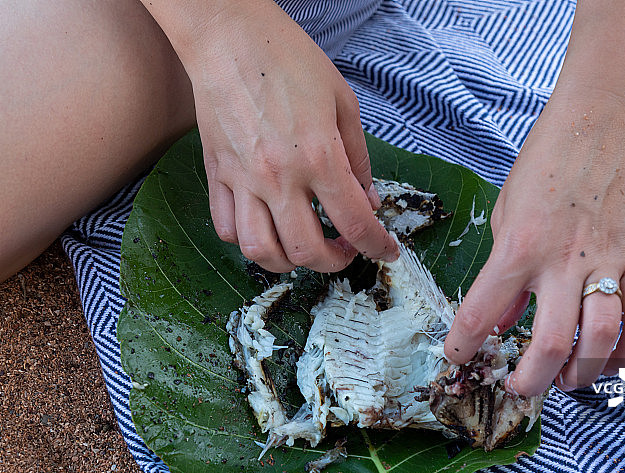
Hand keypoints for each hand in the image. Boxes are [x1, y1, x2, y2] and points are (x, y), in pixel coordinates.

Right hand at [176, 1, 397, 271]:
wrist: (227, 36)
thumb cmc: (288, 59)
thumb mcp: (343, 102)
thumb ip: (359, 158)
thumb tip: (369, 200)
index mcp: (318, 156)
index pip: (355, 222)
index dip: (377, 246)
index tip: (387, 252)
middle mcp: (279, 177)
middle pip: (308, 251)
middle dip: (336, 262)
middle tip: (345, 249)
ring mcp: (243, 180)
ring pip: (261, 251)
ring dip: (289, 263)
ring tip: (304, 248)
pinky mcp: (217, 175)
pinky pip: (226, 228)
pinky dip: (248, 241)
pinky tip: (266, 227)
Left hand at [444, 89, 624, 395]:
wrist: (603, 122)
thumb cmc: (546, 160)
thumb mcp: (505, 211)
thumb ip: (504, 270)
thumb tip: (506, 319)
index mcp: (519, 246)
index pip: (482, 313)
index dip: (463, 346)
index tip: (457, 357)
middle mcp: (563, 262)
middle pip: (552, 345)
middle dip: (530, 380)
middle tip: (519, 388)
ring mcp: (607, 263)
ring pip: (602, 341)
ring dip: (582, 375)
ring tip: (565, 381)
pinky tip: (613, 361)